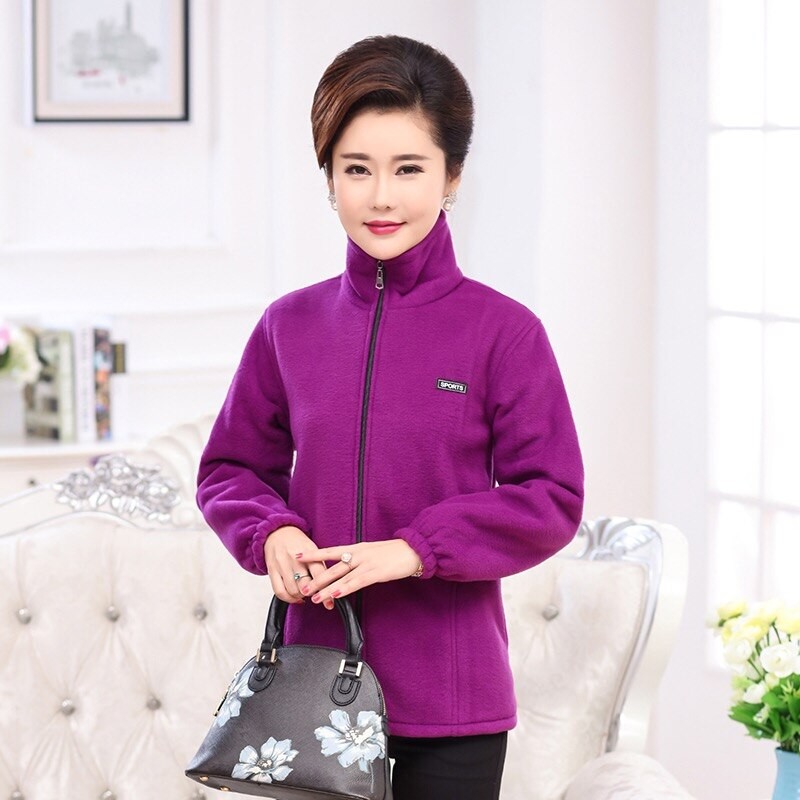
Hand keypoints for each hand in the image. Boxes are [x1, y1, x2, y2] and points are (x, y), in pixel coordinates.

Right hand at [264, 525, 326, 603]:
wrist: (277, 532)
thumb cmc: (298, 542)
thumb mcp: (313, 549)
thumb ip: (320, 566)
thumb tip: (331, 587)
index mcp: (309, 552)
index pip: (319, 574)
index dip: (326, 590)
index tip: (330, 602)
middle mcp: (295, 559)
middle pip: (305, 585)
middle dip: (312, 595)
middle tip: (317, 597)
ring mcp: (282, 565)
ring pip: (292, 590)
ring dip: (301, 597)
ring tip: (306, 595)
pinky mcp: (271, 571)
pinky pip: (279, 591)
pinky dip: (288, 599)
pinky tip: (295, 598)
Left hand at [295, 540, 421, 608]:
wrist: (413, 550)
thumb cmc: (394, 553)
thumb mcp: (372, 552)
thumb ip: (358, 559)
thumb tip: (346, 566)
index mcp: (356, 548)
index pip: (330, 551)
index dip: (314, 554)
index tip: (298, 557)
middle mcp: (358, 554)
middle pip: (332, 566)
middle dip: (316, 577)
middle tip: (301, 586)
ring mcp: (366, 563)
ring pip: (341, 577)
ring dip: (326, 588)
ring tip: (314, 597)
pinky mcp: (375, 572)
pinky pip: (356, 582)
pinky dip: (345, 589)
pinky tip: (335, 595)